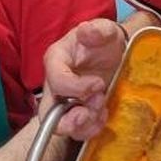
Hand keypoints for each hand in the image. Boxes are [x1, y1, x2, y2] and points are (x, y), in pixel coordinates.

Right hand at [41, 18, 127, 140]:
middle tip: (93, 109)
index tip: (99, 83)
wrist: (113, 53)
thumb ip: (97, 30)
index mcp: (56, 60)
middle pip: (47, 113)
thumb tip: (86, 30)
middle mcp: (54, 84)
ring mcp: (64, 101)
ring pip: (61, 126)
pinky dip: (91, 128)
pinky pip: (77, 131)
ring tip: (101, 109)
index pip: (56, 80)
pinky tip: (103, 115)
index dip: (76, 87)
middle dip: (70, 119)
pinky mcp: (75, 112)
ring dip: (84, 124)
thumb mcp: (105, 31)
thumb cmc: (103, 41)